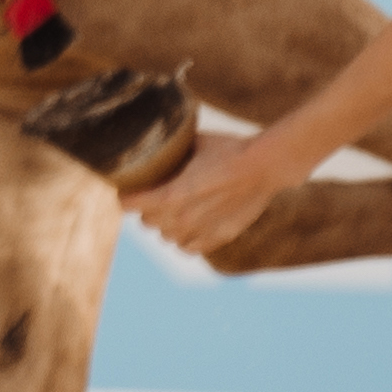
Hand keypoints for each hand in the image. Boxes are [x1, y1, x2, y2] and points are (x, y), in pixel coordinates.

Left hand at [133, 129, 293, 257]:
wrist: (265, 166)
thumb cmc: (229, 149)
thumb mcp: (194, 143)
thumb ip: (172, 152)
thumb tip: (156, 145)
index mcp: (172, 194)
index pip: (132, 204)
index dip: (126, 198)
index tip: (125, 193)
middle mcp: (184, 218)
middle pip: (147, 222)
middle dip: (146, 210)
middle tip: (152, 199)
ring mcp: (201, 231)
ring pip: (167, 237)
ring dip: (166, 225)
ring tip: (173, 213)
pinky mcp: (218, 238)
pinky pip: (188, 248)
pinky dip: (185, 239)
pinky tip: (188, 228)